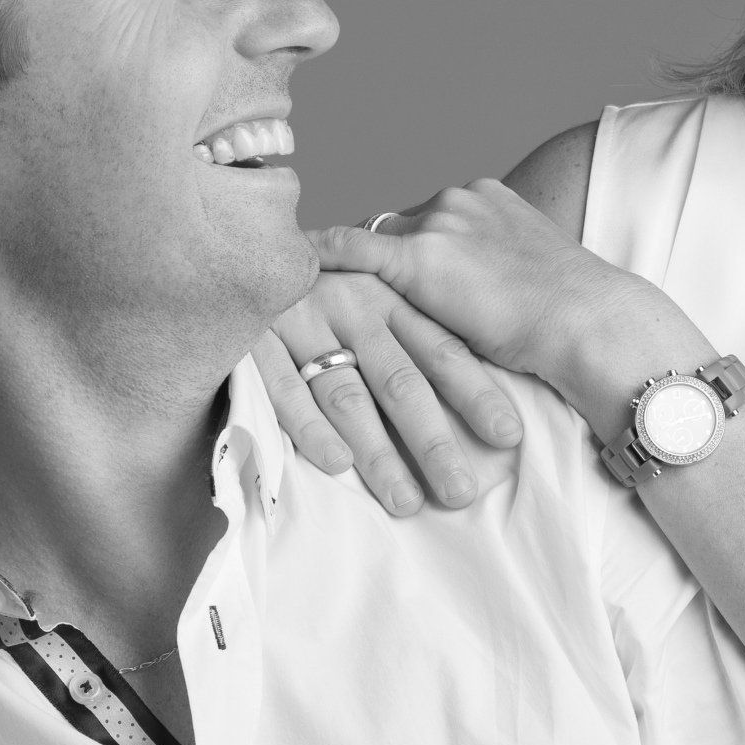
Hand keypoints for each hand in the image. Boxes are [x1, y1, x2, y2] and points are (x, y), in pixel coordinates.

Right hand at [253, 266, 522, 514]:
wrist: (234, 242)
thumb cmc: (324, 288)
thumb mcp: (376, 297)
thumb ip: (414, 339)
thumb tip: (479, 404)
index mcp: (390, 297)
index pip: (442, 351)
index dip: (477, 394)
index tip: (510, 438)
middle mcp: (352, 306)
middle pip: (402, 383)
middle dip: (434, 442)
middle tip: (462, 494)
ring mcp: (302, 321)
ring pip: (348, 394)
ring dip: (378, 452)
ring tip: (406, 502)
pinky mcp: (253, 339)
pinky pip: (283, 389)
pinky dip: (310, 427)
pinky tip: (337, 464)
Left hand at [314, 181, 711, 441]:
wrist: (587, 320)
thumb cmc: (570, 313)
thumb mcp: (530, 272)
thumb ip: (492, 267)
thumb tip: (475, 293)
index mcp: (487, 195)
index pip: (429, 220)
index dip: (414, 250)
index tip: (402, 272)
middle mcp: (457, 197)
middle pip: (398, 227)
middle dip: (388, 260)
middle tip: (375, 297)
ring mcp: (437, 223)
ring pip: (377, 242)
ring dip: (363, 271)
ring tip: (338, 294)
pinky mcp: (421, 258)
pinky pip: (353, 250)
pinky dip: (322, 255)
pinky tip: (293, 265)